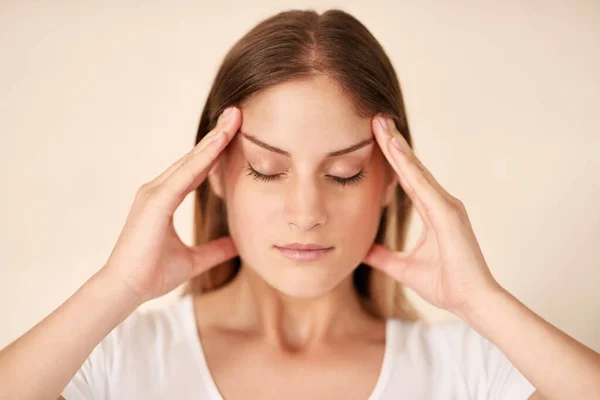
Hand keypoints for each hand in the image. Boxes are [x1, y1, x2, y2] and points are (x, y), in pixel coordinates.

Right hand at [100, 106, 240, 303]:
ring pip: (190, 161)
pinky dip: (203, 158)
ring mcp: (154, 193)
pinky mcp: (155, 202)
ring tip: (234, 118)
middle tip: (237, 113)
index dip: (215, 151)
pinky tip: (220, 142)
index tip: (235, 132)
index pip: (197, 169)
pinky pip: (184, 176)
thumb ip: (215, 251)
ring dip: (214, 139)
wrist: (126, 290)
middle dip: (217, 136)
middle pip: (194, 158)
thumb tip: (237, 245)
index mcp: (165, 199)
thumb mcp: (194, 260)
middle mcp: (158, 190)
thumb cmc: (153, 274)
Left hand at [363, 115, 502, 316]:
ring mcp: (446, 205)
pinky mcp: (448, 213)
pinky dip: (408, 166)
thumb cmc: (445, 284)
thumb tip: (362, 251)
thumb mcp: (403, 268)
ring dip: (397, 147)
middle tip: (375, 119)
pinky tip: (394, 148)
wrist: (471, 302)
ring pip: (416, 170)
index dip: (391, 158)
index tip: (375, 138)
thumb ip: (383, 257)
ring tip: (381, 125)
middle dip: (392, 143)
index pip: (406, 179)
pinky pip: (423, 185)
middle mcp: (441, 203)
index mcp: (432, 212)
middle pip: (411, 168)